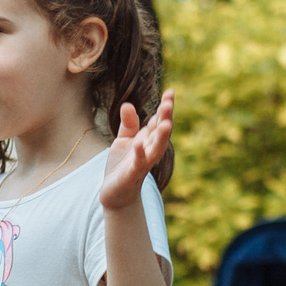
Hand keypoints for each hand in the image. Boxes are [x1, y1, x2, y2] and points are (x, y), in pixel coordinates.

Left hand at [100, 91, 174, 211]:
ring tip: (165, 123)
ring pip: (155, 149)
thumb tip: (128, 104)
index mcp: (148, 140)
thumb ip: (128, 124)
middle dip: (165, 118)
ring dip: (161, 137)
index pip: (158, 121)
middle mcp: (149, 150)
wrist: (115, 193)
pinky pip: (138, 163)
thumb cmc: (122, 165)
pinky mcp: (132, 174)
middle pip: (160, 132)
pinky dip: (140, 154)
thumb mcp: (124, 140)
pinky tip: (139, 144)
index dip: (164, 108)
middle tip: (169, 102)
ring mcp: (142, 163)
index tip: (170, 92)